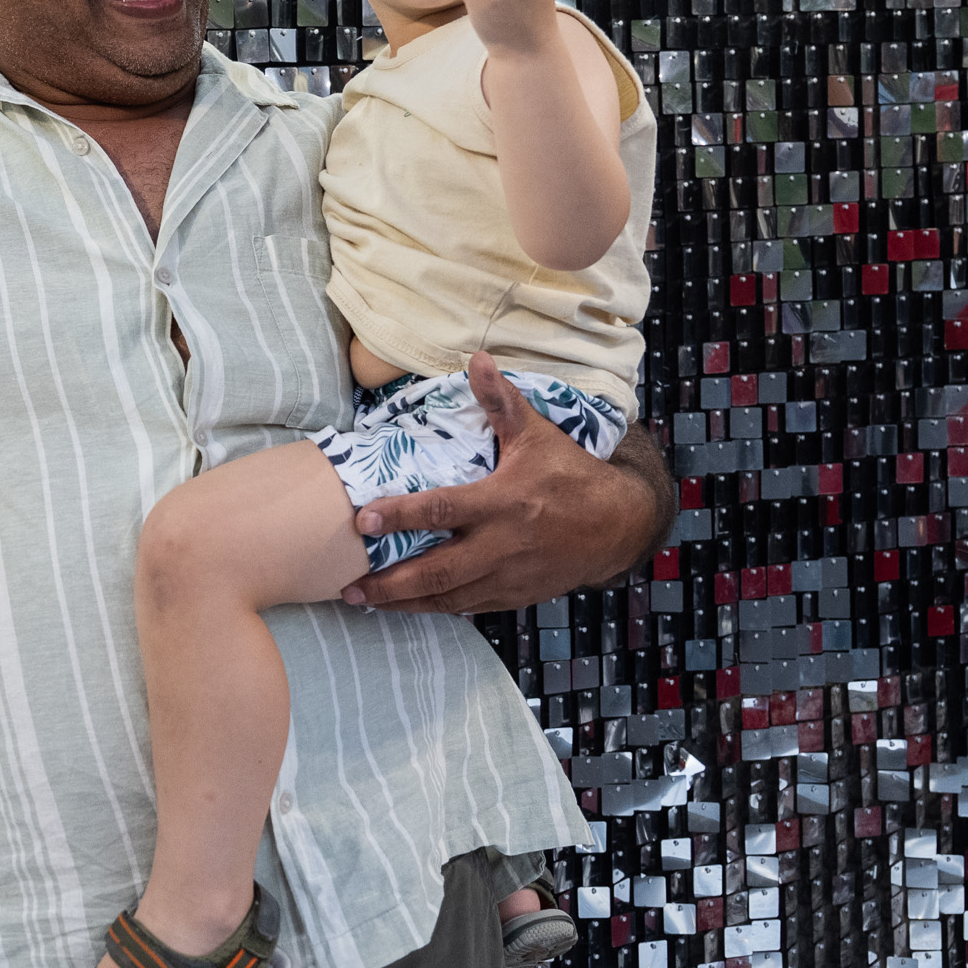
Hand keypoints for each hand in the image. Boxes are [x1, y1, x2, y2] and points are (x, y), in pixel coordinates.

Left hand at [341, 353, 665, 614]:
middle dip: (391, 582)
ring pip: (448, 597)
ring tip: (362, 600)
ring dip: (404, 602)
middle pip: (438, 570)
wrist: (618, 526)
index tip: (362, 518)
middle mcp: (502, 546)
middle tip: (348, 586)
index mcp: (503, 503)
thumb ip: (501, 403)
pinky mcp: (515, 596)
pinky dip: (435, 608)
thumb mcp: (538, 436)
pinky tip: (407, 606)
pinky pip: (468, 607)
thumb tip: (477, 359)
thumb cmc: (572, 476)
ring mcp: (508, 577)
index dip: (401, 515)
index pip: (442, 511)